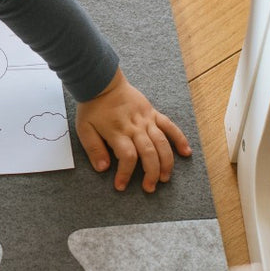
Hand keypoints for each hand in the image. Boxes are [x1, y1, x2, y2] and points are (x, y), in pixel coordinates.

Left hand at [76, 69, 191, 191]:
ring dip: (166, 162)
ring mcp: (146, 120)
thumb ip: (93, 149)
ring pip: (162, 143)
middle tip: (149, 188)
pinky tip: (185, 152)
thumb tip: (103, 168)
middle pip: (148, 153)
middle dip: (150, 173)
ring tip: (165, 178)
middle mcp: (134, 127)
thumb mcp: (84, 129)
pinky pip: (169, 126)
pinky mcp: (152, 113)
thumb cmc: (92, 107)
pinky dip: (179, 139)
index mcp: (117, 132)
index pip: (127, 157)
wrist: (102, 82)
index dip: (126, 174)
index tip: (121, 186)